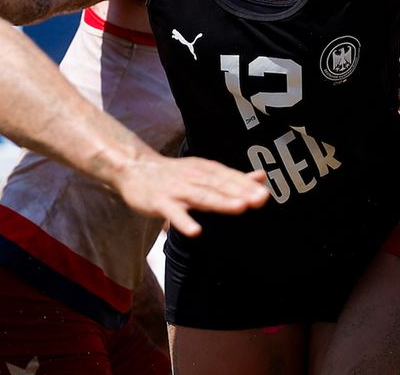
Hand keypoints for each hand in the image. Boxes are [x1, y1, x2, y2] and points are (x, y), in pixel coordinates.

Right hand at [114, 155, 268, 236]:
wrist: (134, 168)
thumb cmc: (173, 174)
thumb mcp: (203, 171)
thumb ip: (232, 177)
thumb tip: (261, 177)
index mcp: (204, 170)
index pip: (229, 176)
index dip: (247, 185)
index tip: (264, 194)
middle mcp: (193, 177)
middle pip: (219, 185)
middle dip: (240, 192)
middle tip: (260, 199)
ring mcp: (176, 189)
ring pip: (201, 196)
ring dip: (220, 201)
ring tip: (239, 208)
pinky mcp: (160, 202)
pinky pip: (173, 213)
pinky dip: (184, 222)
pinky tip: (196, 231)